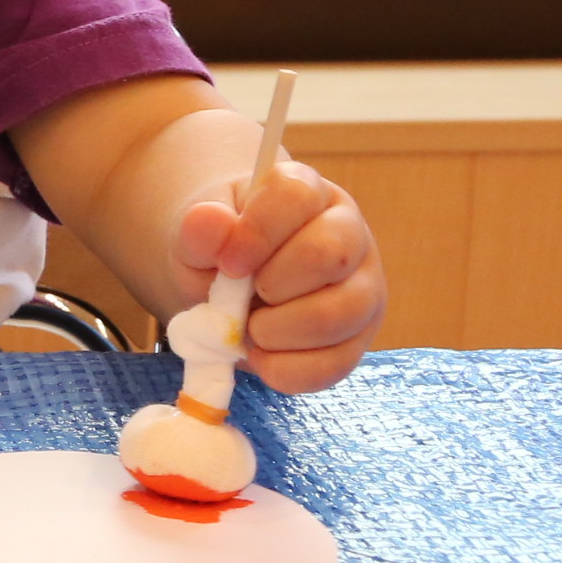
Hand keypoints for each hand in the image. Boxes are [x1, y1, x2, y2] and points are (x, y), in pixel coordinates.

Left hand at [174, 159, 385, 393]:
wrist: (236, 287)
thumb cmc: (223, 251)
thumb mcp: (198, 236)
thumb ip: (199, 230)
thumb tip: (211, 221)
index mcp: (307, 192)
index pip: (297, 196)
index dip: (258, 232)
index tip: (228, 264)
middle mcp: (348, 232)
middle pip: (329, 256)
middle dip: (273, 286)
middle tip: (240, 298)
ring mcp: (363, 286)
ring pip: (342, 313)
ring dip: (280, 331)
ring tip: (249, 328)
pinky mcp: (360, 338)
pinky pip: (337, 363)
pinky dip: (288, 370)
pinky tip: (262, 356)